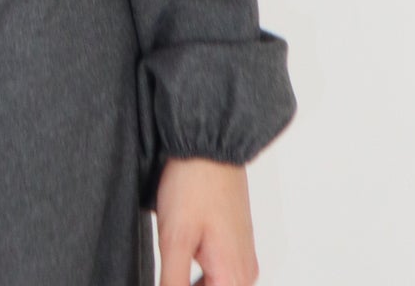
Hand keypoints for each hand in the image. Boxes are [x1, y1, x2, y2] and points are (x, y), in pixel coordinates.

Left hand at [155, 157, 258, 285]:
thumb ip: (172, 282)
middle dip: (186, 284)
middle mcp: (245, 273)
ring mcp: (242, 256)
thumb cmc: (194, 184)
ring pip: (215, 284)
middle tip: (170, 263)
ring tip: (175, 255)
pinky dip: (200, 270)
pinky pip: (219, 270)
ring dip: (192, 281)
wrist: (210, 142)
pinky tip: (183, 250)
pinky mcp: (236, 243)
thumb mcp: (174, 239)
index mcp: (233, 278)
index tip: (169, 275)